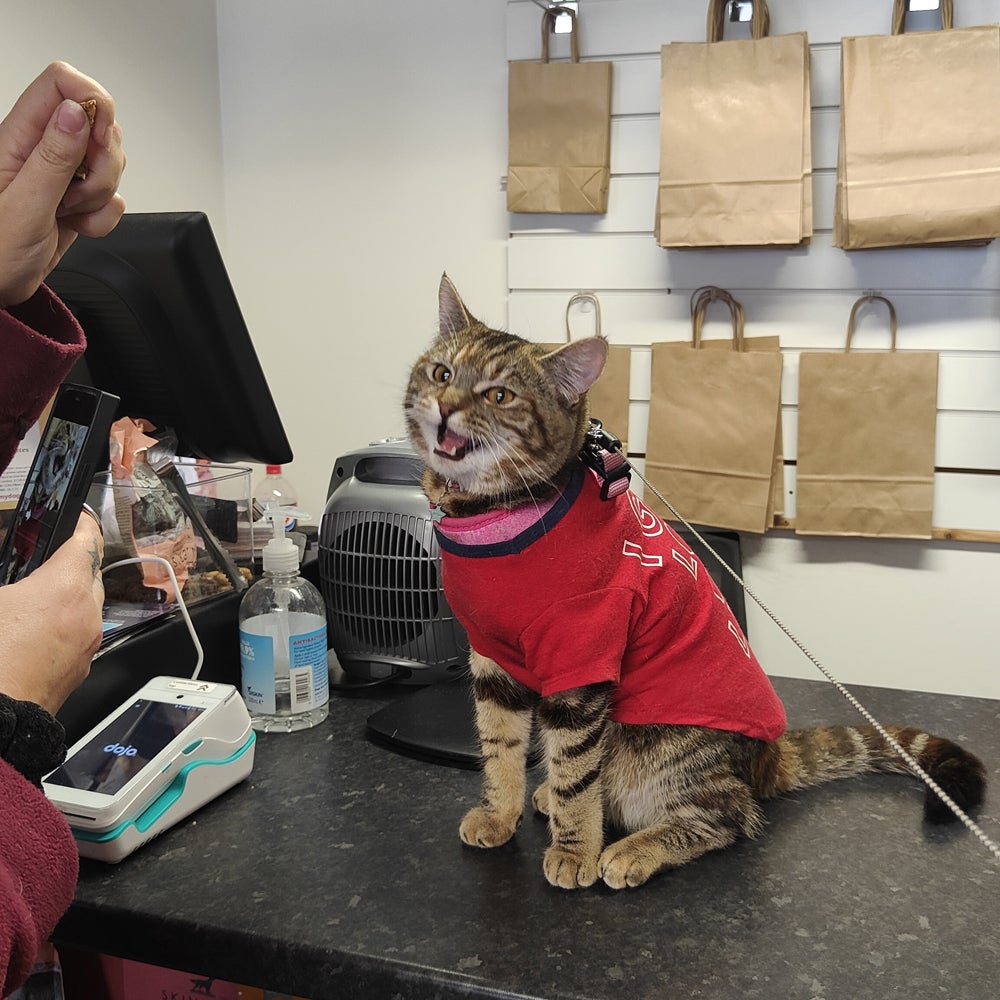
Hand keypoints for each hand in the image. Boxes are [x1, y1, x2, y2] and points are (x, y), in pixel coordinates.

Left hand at [0, 61, 125, 308]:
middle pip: (95, 123)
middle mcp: (39, 150)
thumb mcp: (23, 205)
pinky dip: (103, 215)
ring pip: (106, 161)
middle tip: (78, 189)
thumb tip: (77, 111)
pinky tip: (78, 225)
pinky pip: (108, 197)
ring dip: (103, 191)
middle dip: (104, 160)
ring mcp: (58, 175)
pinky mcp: (72, 200)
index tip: (99, 137)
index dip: (91, 101)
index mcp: (17, 138)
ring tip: (71, 212)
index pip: (60, 84)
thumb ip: (54, 156)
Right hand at [0, 512, 103, 714]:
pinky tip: (34, 637)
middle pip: (90, 575)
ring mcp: (88, 644)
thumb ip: (9, 581)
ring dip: (67, 601)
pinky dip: (65, 629)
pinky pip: (81, 637)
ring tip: (31, 607)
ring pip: (87, 609)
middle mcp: (86, 614)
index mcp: (65, 588)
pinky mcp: (81, 669)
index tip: (78, 518)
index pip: (86, 540)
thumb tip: (11, 585)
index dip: (82, 525)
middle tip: (42, 567)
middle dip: (70, 568)